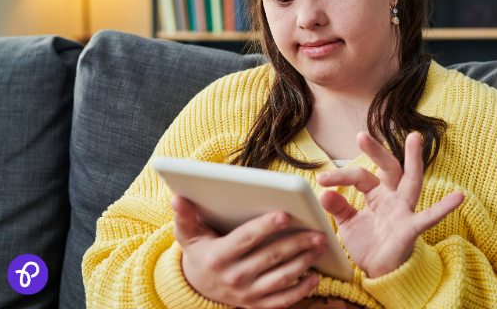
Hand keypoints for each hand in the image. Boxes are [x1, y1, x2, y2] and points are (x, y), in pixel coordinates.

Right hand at [171, 196, 325, 307]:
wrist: (197, 285)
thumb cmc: (199, 251)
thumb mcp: (188, 234)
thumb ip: (185, 216)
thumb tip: (177, 198)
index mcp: (219, 256)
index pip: (246, 239)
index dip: (265, 227)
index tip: (285, 215)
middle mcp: (233, 277)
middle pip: (270, 258)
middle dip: (296, 244)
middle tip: (317, 232)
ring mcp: (246, 294)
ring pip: (281, 278)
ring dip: (303, 263)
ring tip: (319, 246)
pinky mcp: (256, 305)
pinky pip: (282, 300)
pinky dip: (301, 291)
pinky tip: (315, 277)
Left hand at [316, 132, 463, 277]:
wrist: (380, 274)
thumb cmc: (369, 244)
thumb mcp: (348, 224)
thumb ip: (338, 207)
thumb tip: (323, 193)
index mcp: (377, 193)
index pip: (360, 176)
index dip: (340, 176)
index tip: (320, 180)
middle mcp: (393, 197)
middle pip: (388, 168)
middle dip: (376, 151)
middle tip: (361, 136)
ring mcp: (404, 211)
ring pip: (411, 181)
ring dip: (413, 160)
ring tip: (415, 138)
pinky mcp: (411, 229)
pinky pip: (429, 217)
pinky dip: (444, 208)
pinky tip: (458, 196)